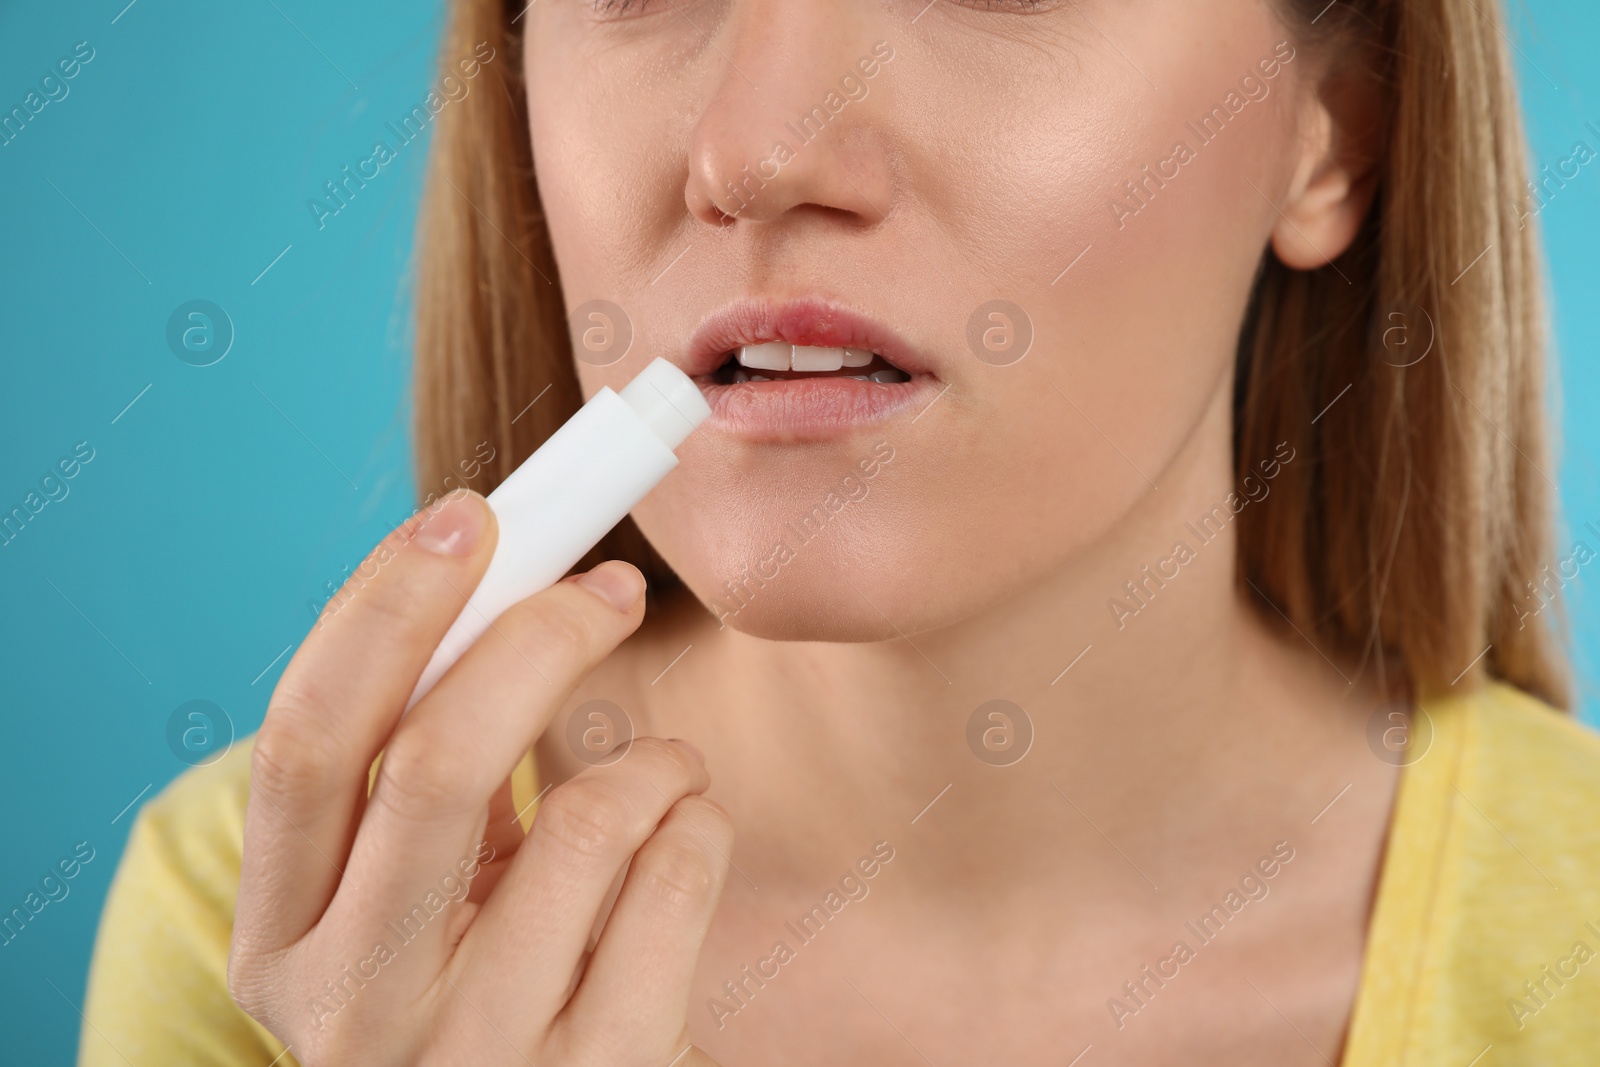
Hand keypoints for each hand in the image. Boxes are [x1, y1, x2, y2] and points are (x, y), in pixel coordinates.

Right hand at [229, 489, 730, 1065]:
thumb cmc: (478, 979)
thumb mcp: (411, 893)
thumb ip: (423, 769)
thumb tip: (498, 580)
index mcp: (282, 939)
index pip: (307, 740)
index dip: (384, 609)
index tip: (469, 519)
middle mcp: (355, 1007)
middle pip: (436, 760)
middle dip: (538, 636)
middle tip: (611, 585)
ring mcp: (478, 1056)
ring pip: (588, 818)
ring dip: (652, 753)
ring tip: (664, 763)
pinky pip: (678, 881)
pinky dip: (702, 819)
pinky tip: (689, 830)